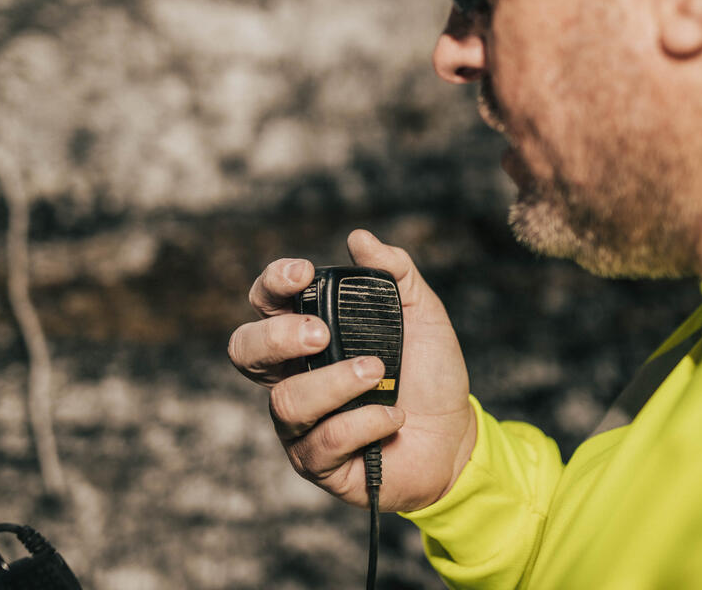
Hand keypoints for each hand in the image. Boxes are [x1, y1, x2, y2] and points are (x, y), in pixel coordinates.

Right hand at [228, 229, 475, 511]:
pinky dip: (364, 423)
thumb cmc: (430, 374)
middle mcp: (294, 376)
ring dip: (335, 383)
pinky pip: (323, 443)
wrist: (457, 438)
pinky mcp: (319, 463)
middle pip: (244, 351)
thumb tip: (359, 239)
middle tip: (321, 334)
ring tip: (378, 373)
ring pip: (286, 401)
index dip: (273, 284)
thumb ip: (395, 273)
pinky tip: (394, 417)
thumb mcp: (422, 314)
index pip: (267, 304)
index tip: (304, 274)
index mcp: (308, 336)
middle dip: (277, 337)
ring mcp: (301, 423)